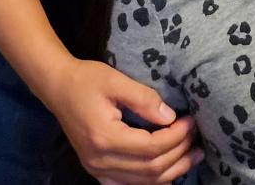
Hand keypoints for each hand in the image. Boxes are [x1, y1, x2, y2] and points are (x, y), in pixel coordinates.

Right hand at [46, 58, 201, 183]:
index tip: (191, 120)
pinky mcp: (97, 169)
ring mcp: (96, 169)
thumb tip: (170, 116)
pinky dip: (151, 180)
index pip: (151, 147)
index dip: (176, 137)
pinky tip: (168, 170)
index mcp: (104, 138)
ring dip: (171, 170)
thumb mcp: (116, 80)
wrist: (58, 88)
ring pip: (141, 182)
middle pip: (149, 169)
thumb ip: (144, 99)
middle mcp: (99, 161)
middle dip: (178, 153)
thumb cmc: (87, 80)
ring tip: (193, 155)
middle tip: (196, 135)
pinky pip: (128, 184)